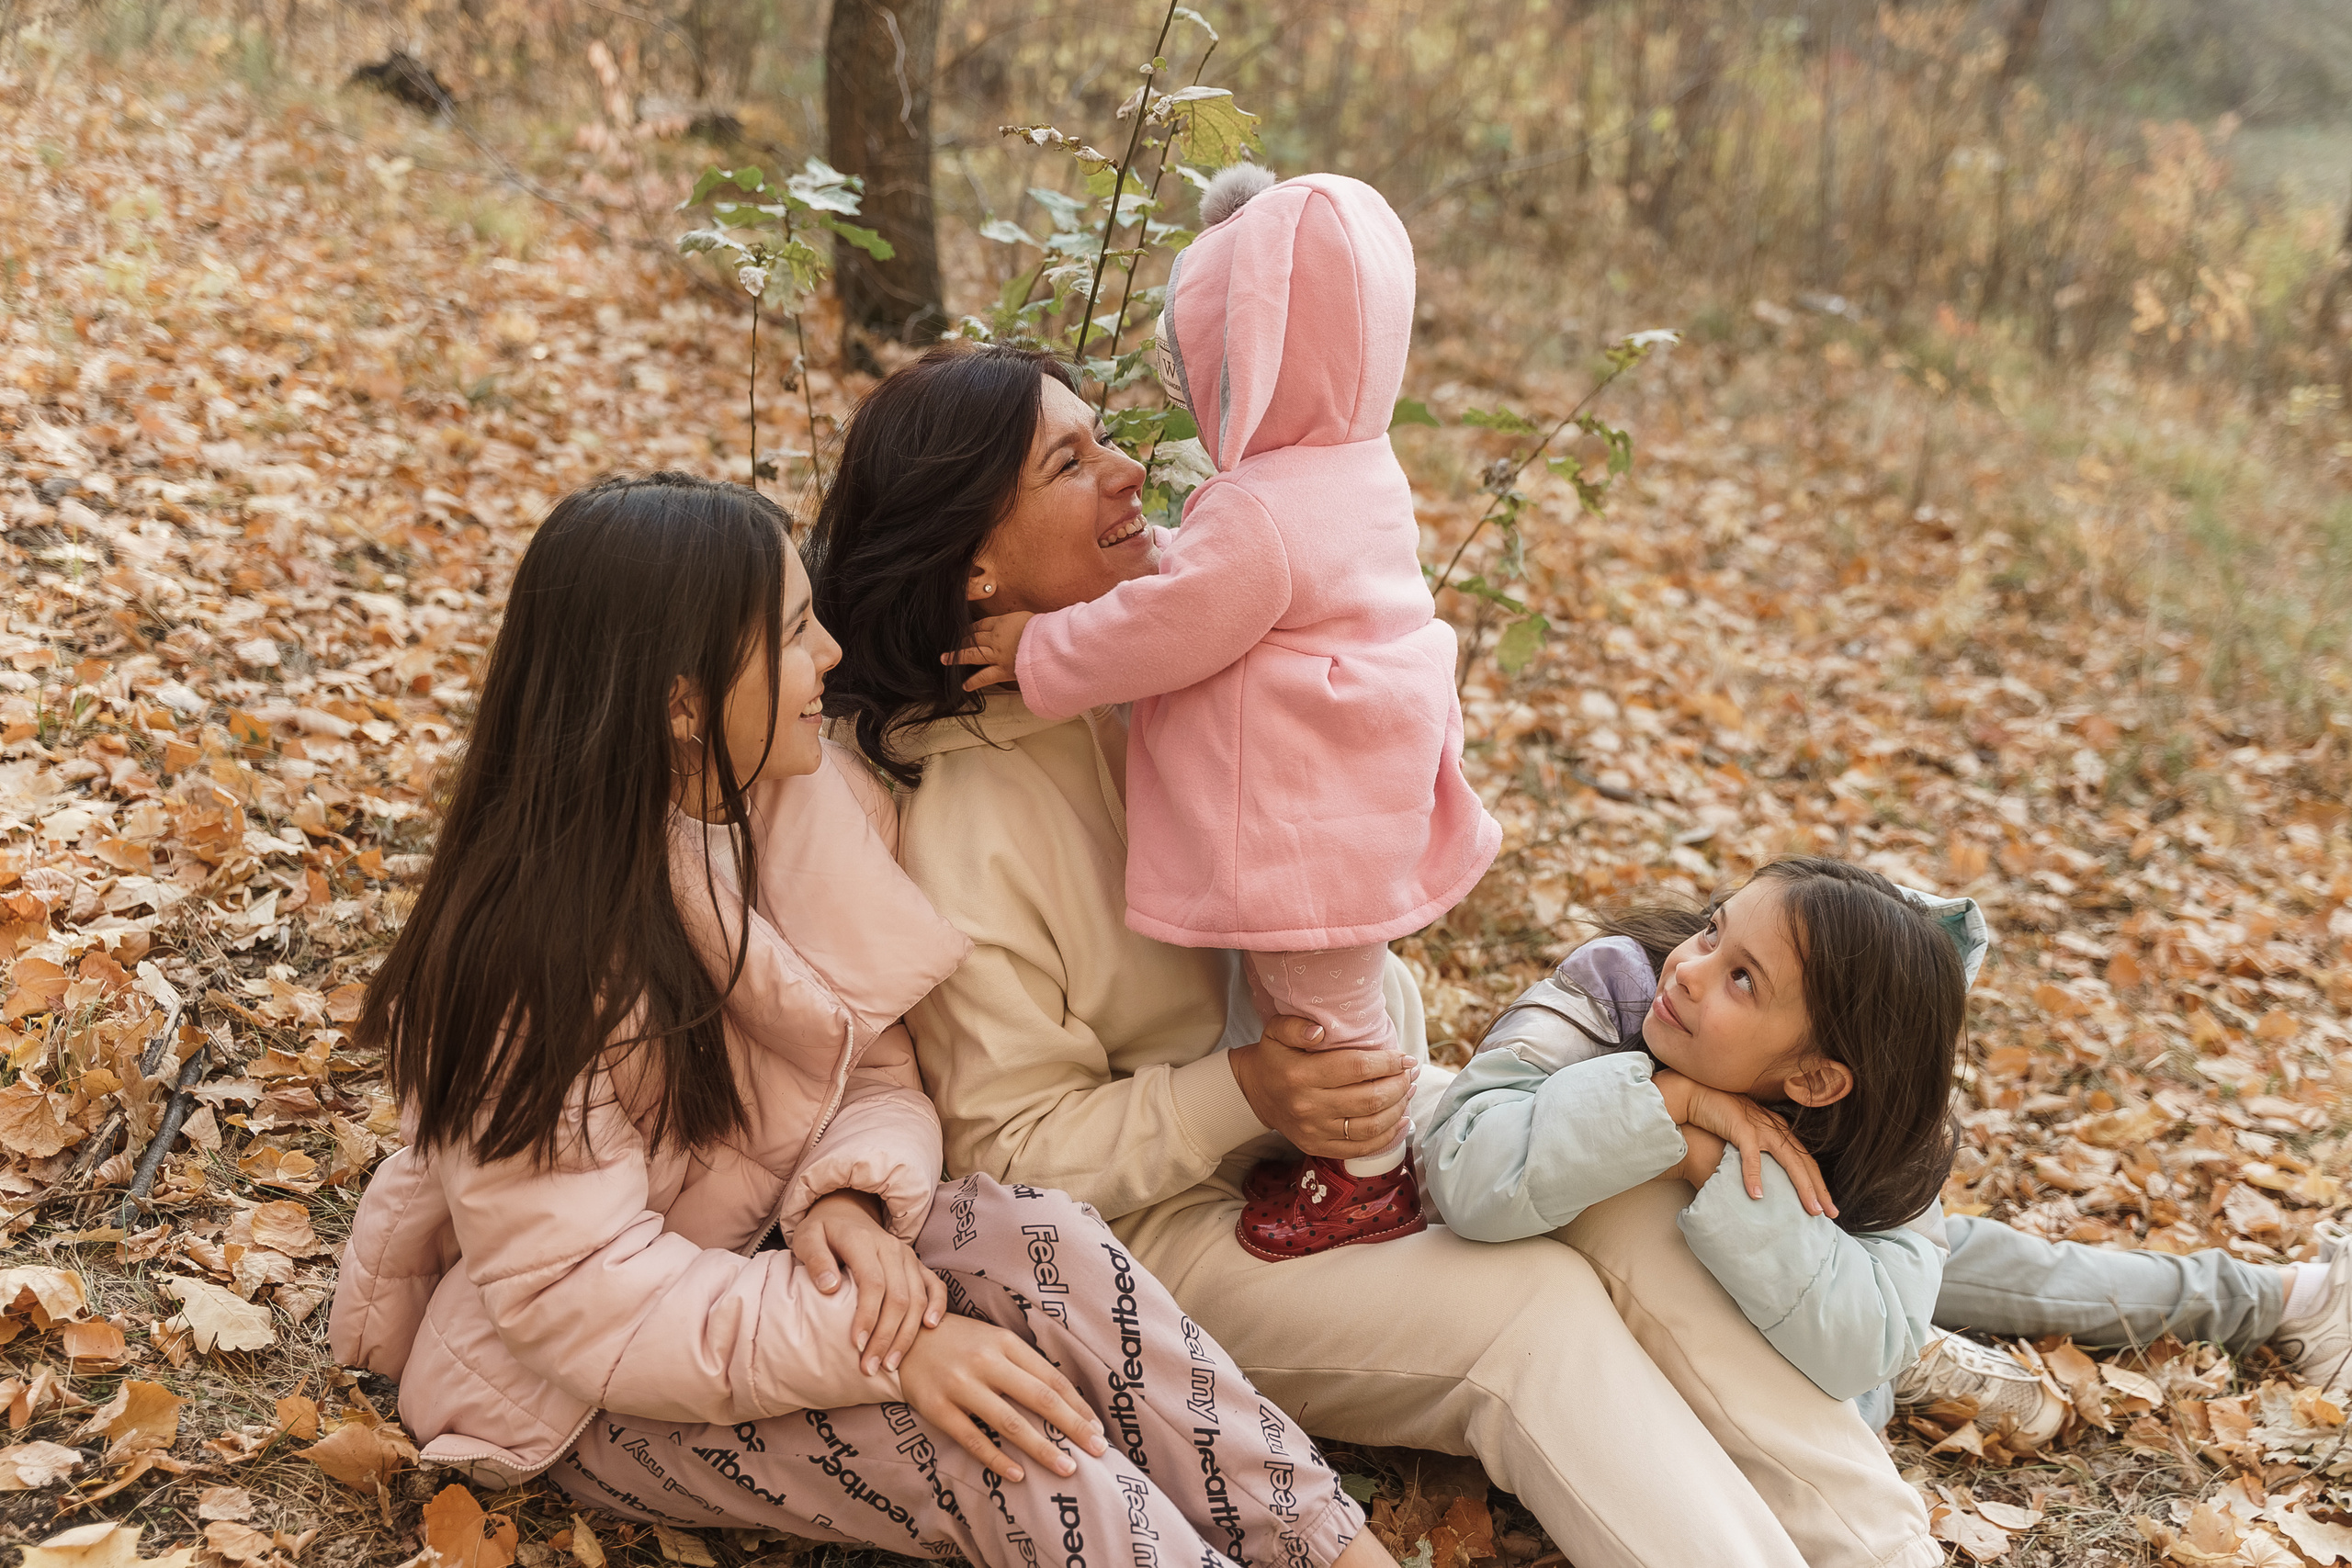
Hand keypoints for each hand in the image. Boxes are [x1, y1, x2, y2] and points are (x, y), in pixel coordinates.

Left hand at [790, 1190, 946, 1375]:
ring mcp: (907, 1256)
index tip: (857, 1345)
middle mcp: (891, 1248)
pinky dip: (937, 1306)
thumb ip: (816, 1261)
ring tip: (892, 1364)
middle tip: (871, 1368)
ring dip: (907, 1334)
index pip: (872, 1283)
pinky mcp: (916, 1263)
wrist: (845, 1212)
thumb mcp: (807, 1239)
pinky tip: (929, 1328)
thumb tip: (830, 1288)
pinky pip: (935, 1285)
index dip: (868, 1316)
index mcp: (862, 1241)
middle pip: (898, 1297)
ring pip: (917, 1297)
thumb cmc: (822, 1233)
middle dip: (886, 1336)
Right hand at [898, 1314, 1108, 1482]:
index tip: (1098, 1429)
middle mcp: (985, 1362)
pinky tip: (1018, 1475)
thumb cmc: (959, 1343)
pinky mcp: (937, 1408)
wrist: (902, 1341)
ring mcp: (960, 1386)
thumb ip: (1024, 1364)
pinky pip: (972, 1439)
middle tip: (1099, 1450)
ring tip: (1067, 1468)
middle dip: (1073, 1427)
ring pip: (1009, 1422)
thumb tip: (1066, 1400)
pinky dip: (997, 1459)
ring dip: (1042, 1448)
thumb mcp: (993, 1341)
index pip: (1052, 1378)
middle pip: (1039, 1398)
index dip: (1078, 1406)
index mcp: (1005, 1342)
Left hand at [941, 611, 1035, 692]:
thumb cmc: (1042, 629)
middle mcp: (995, 638)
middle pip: (973, 638)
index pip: (980, 625)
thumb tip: (1014, 627)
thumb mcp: (1027, 617)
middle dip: (961, 641)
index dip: (970, 628)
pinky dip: (973, 682)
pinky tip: (964, 686)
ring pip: (972, 654)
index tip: (963, 631)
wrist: (1048, 643)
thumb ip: (1016, 623)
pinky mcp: (1002, 670)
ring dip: (957, 657)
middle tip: (951, 643)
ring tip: (945, 659)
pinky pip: (984, 676)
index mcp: (1002, 623)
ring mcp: (997, 655)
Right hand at [1228, 1014, 1417, 1158]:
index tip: (1406, 1058)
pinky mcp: (1318, 1147)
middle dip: (1398, 1085)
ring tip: (1409, 1091)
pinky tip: (1401, 1120)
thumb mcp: (1275, 1031)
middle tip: (1411, 1073)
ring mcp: (1314, 1131)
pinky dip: (1387, 1136)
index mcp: (1300, 1074)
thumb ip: (1295, 1025)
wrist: (1254, 1093)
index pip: (1356, 1068)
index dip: (1388, 1063)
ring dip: (1398, 1108)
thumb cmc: (1274, 1058)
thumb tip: (1320, 1032)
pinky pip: (1361, 1148)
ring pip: (1370, 1126)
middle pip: (1369, 1100)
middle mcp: (1308, 1106)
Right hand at [1651, 1069, 1836, 1216]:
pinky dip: (1755, 1176)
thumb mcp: (1748, 1133)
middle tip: (1830, 1213)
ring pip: (1789, 1162)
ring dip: (1802, 1186)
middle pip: (1805, 1163)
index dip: (1818, 1183)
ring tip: (1810, 1208)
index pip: (1806, 1161)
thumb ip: (1760, 1152)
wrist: (1698, 1093)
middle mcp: (1777, 1130)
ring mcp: (1761, 1129)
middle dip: (1819, 1190)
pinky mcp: (1742, 1130)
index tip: (1827, 1206)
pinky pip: (1751, 1157)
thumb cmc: (1720, 1116)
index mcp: (1780, 1132)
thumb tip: (1764, 1181)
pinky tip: (1757, 1195)